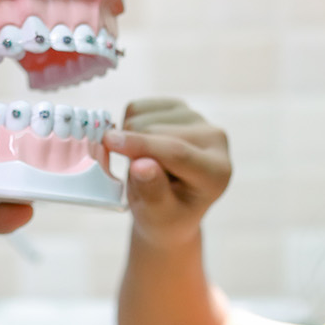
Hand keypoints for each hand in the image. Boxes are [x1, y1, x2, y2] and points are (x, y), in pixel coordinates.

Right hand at [101, 98, 231, 243]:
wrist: (169, 209)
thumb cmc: (164, 217)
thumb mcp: (157, 216)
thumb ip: (152, 192)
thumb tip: (142, 165)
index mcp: (217, 172)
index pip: (177, 153)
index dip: (142, 146)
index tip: (108, 141)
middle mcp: (215, 139)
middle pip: (155, 131)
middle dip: (132, 150)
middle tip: (134, 176)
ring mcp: (197, 118)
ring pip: (144, 116)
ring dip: (129, 140)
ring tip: (142, 165)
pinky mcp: (179, 107)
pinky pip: (138, 107)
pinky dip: (128, 125)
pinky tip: (141, 147)